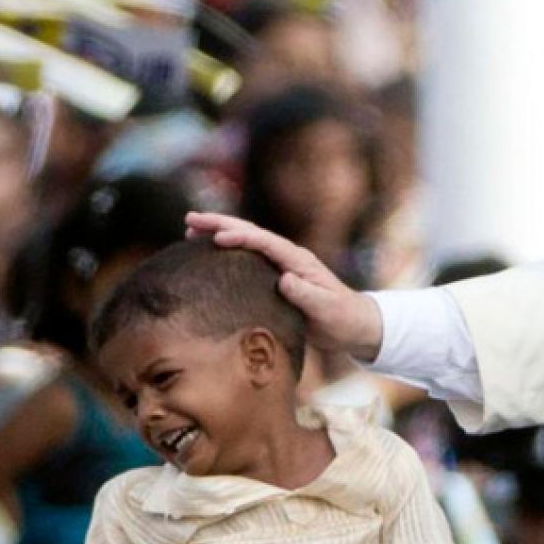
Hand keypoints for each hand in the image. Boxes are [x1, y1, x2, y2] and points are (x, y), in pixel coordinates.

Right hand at [185, 212, 384, 360]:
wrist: (353, 324)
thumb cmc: (341, 318)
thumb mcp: (326, 310)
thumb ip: (306, 295)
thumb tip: (285, 280)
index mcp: (298, 260)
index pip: (265, 242)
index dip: (241, 238)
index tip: (218, 239)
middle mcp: (288, 257)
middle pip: (250, 232)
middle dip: (219, 224)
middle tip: (189, 219)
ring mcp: (281, 265)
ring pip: (246, 242)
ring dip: (219, 232)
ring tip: (190, 229)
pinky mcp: (275, 277)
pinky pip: (246, 258)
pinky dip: (226, 251)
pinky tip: (209, 253)